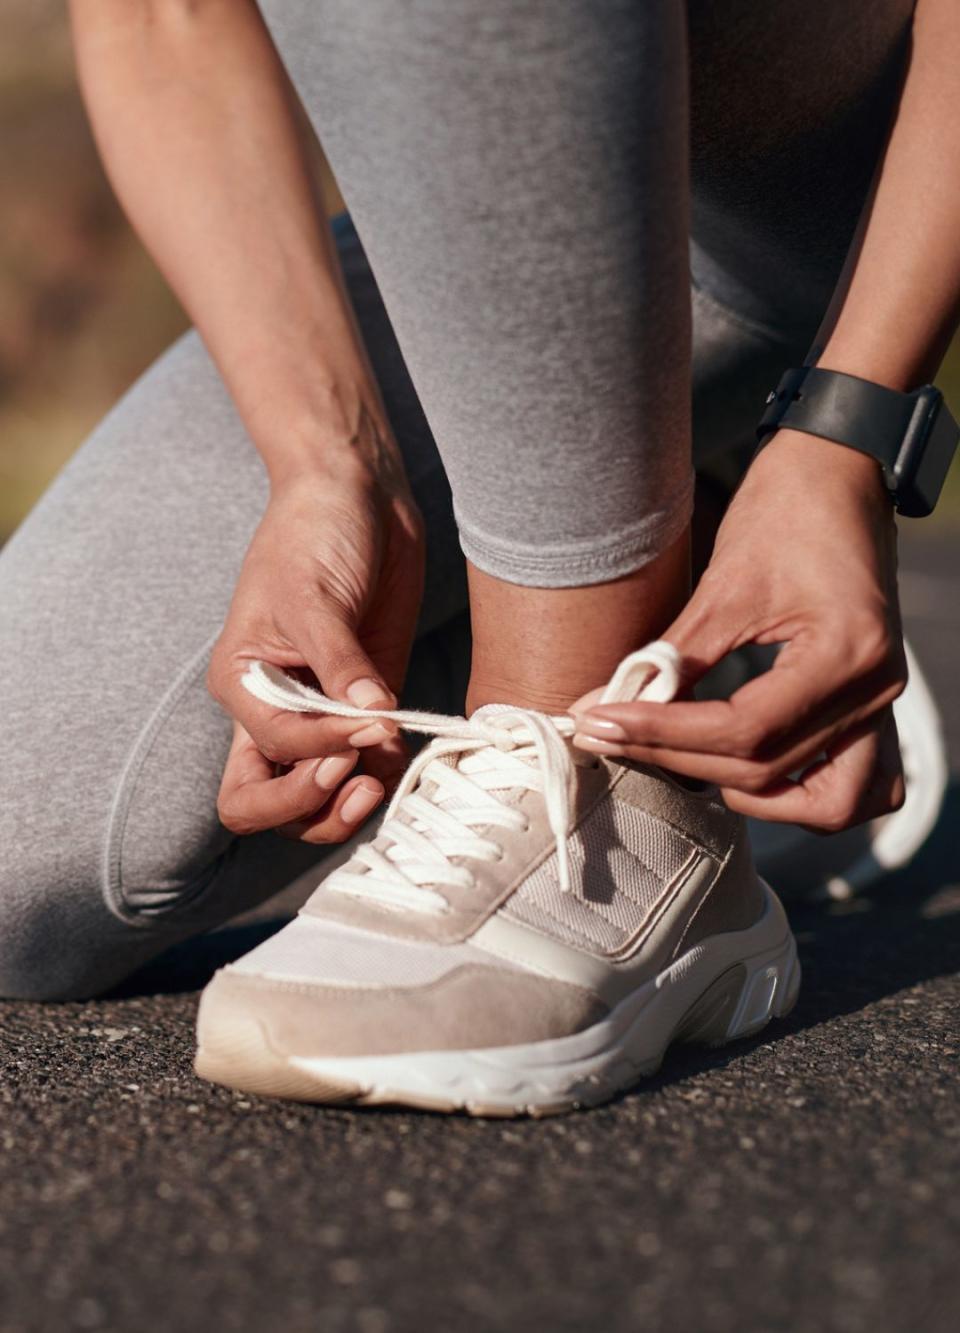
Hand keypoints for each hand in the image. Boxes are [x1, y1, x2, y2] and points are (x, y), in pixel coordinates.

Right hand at [209, 444, 423, 843]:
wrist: (356, 496)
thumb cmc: (314, 533)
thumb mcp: (315, 595)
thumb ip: (340, 664)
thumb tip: (374, 719)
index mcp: (244, 684)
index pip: (271, 752)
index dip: (319, 750)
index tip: (368, 719)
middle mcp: (274, 711)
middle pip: (267, 803)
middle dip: (309, 806)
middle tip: (359, 774)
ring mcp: (321, 715)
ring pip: (313, 801)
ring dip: (343, 808)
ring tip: (379, 781)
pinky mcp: (367, 706)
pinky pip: (368, 767)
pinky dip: (383, 777)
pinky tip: (404, 756)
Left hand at [571, 430, 907, 830]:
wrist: (840, 473)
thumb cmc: (785, 511)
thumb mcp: (723, 585)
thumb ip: (670, 658)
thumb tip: (604, 706)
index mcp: (845, 654)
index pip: (743, 729)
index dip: (663, 734)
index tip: (599, 722)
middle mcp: (875, 690)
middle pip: (767, 767)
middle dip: (679, 759)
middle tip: (611, 735)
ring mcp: (882, 702)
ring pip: (828, 801)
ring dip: (756, 798)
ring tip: (688, 762)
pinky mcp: (871, 703)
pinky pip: (860, 784)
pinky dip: (806, 795)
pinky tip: (750, 775)